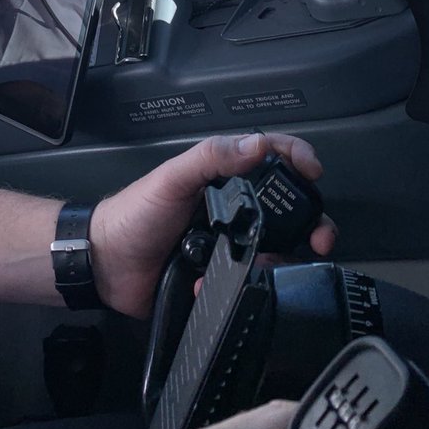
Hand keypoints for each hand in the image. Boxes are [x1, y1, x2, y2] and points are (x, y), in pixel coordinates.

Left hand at [89, 132, 336, 318]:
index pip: (270, 158)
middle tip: (322, 236)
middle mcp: (232, 208)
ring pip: (277, 247)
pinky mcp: (223, 275)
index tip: (314, 171)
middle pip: (286, 208)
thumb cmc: (133, 214)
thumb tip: (256, 144)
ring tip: (278, 265)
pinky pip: (252, 280)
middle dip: (311, 220)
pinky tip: (236, 283)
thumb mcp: (171, 179)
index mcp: (221, 178)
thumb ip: (211, 158)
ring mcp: (230, 243)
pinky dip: (252, 283)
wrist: (106, 266)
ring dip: (285, 257)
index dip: (297, 159)